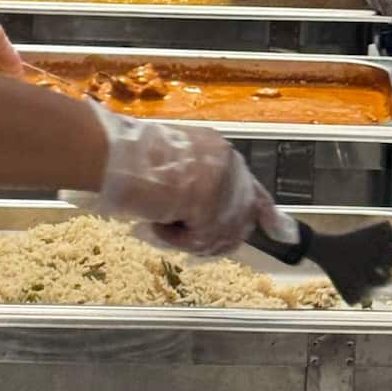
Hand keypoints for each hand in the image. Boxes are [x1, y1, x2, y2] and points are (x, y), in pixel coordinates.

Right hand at [86, 101, 267, 255]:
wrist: (111, 154)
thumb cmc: (126, 160)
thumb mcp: (172, 170)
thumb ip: (195, 188)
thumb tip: (203, 220)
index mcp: (220, 151)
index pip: (253, 189)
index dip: (265, 214)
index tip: (280, 231)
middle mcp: (228, 163)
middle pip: (240, 219)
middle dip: (213, 237)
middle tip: (180, 237)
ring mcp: (221, 182)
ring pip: (221, 234)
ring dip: (189, 239)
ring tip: (159, 225)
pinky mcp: (209, 201)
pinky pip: (201, 239)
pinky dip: (175, 239)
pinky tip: (155, 223)